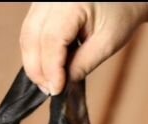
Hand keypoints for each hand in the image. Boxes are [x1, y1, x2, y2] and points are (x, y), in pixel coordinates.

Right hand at [20, 2, 147, 94]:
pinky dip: (36, 51)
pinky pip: (31, 29)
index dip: (50, 68)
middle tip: (49, 90)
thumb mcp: (107, 44)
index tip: (56, 90)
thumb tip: (62, 82)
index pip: (51, 39)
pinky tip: (46, 67)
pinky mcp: (42, 5)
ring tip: (48, 82)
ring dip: (34, 62)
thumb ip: (84, 64)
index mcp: (71, 2)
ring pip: (27, 34)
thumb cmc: (121, 15)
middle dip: (37, 68)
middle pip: (31, 36)